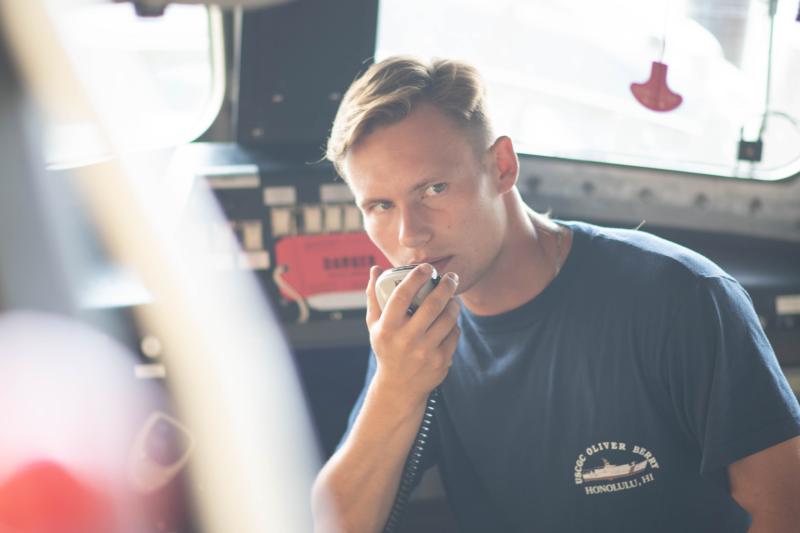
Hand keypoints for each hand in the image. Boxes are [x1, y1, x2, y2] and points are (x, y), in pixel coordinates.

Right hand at [365, 264, 460, 402]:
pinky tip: (450, 319)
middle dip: (445, 286)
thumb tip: (376, 269)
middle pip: (432, 305)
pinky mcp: (441, 360)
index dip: (415, 277)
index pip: (401, 296)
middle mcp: (406, 340)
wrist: (399, 387)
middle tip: (450, 276)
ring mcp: (425, 351)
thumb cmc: (386, 348)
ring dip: (453, 303)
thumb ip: (375, 296)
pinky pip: (454, 333)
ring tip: (452, 296)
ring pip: (447, 318)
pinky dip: (454, 323)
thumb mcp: (374, 326)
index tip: (426, 267)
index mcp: (387, 328)